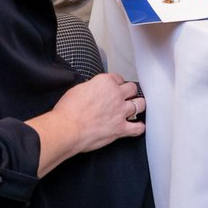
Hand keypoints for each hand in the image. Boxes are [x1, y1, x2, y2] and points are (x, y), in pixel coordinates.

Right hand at [27, 73, 144, 175]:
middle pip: (132, 88)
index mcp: (105, 82)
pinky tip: (138, 126)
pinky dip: (139, 127)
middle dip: (129, 92)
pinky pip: (138, 128)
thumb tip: (94, 91)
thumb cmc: (68, 110)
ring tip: (135, 108)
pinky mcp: (121, 128)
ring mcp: (120, 111)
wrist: (67, 128)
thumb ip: (92, 87)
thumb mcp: (78, 89)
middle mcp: (116, 94)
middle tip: (126, 97)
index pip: (118, 78)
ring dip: (138, 106)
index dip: (116, 84)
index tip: (115, 88)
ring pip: (140, 104)